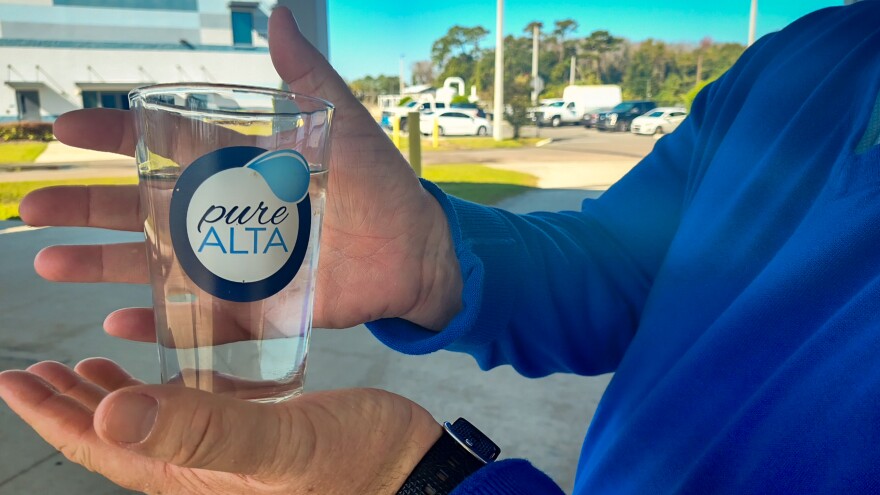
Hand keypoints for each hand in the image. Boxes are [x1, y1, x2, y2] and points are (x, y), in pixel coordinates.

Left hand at [0, 358, 440, 494]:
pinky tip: (171, 374)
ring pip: (152, 427)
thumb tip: (109, 417)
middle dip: (70, 405)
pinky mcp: (259, 438)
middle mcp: (202, 469)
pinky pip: (195, 414)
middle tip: (35, 371)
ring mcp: (230, 456)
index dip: (53, 415)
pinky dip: (168, 392)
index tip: (14, 379)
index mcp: (193, 474)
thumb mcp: (278, 444)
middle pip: (117, 439)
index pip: (103, 447)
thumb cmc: (356, 463)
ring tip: (87, 370)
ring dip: (113, 398)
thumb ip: (199, 432)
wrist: (411, 473)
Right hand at [20, 6, 462, 341]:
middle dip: (86, 206)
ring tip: (50, 261)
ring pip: (155, 264)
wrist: (413, 251)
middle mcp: (225, 215)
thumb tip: (277, 15)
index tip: (67, 130)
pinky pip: (199, 319)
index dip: (116, 137)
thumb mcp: (341, 125)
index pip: (164, 147)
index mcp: (239, 168)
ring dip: (102, 263)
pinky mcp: (255, 307)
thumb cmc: (380, 185)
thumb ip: (306, 77)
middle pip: (142, 210)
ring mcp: (234, 263)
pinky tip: (119, 320)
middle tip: (33, 206)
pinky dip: (159, 322)